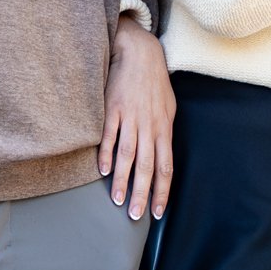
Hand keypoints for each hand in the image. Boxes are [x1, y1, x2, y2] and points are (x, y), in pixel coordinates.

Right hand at [101, 17, 173, 218]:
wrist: (140, 53)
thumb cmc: (154, 84)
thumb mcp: (168, 108)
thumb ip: (164, 133)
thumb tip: (163, 156)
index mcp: (164, 129)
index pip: (166, 168)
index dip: (162, 191)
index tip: (157, 211)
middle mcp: (149, 127)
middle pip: (148, 167)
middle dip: (143, 194)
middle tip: (136, 216)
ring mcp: (130, 118)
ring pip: (127, 156)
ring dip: (122, 180)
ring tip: (118, 200)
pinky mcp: (112, 109)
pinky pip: (109, 135)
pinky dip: (105, 154)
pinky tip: (102, 170)